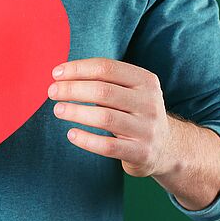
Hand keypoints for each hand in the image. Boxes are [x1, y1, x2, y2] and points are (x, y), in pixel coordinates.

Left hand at [47, 57, 177, 177]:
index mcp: (145, 81)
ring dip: (75, 112)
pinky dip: (86, 140)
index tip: (56, 74)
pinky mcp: (140, 152)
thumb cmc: (135, 113)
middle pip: (103, 91)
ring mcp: (147, 129)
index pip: (107, 68)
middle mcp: (149, 103)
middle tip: (52, 92)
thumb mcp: (131, 91)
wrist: (167, 147)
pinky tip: (71, 134)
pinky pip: (108, 146)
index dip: (78, 69)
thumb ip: (104, 81)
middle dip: (72, 89)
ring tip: (58, 110)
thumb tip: (62, 76)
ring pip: (104, 117)